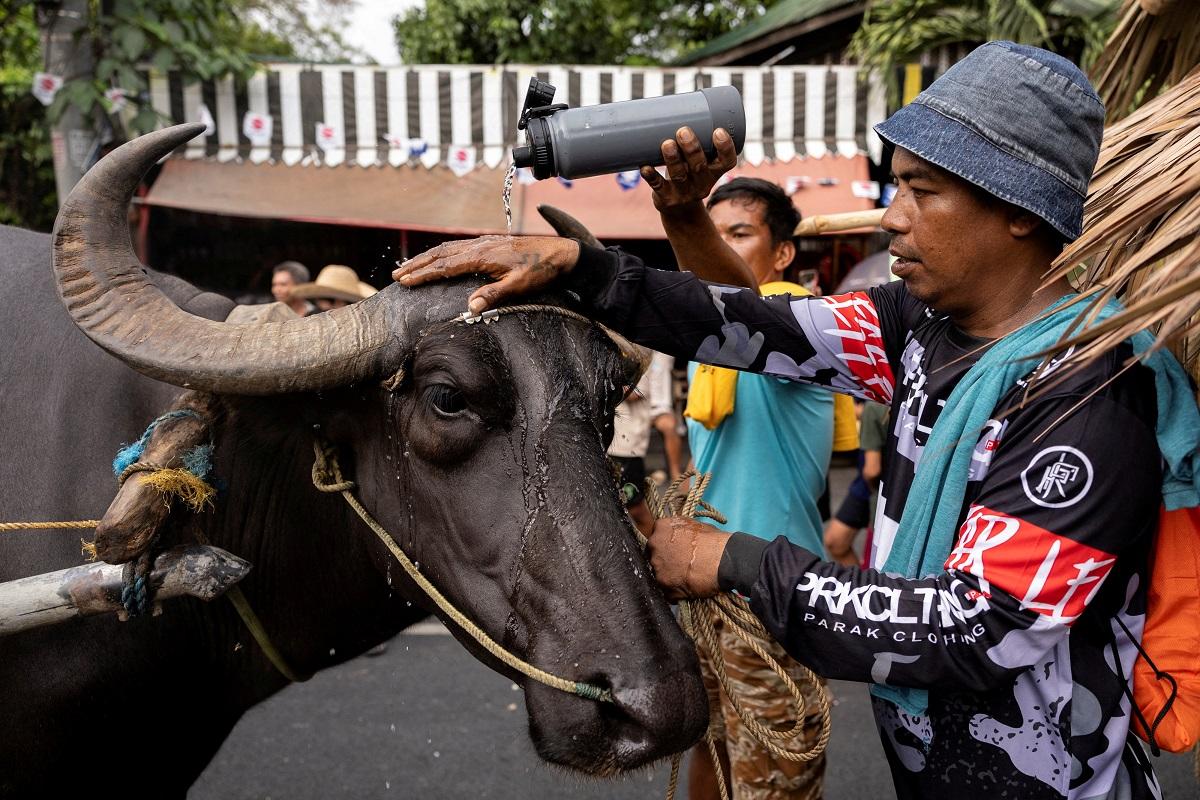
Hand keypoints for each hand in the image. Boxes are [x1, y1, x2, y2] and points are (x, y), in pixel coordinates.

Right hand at [393, 235, 580, 313]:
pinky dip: (442, 252)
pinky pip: (459, 246)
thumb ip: (494, 295)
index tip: (405, 282)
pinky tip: (440, 258)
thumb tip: (470, 307)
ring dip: (427, 257)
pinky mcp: (491, 243)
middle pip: (441, 254)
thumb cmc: (543, 271)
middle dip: (417, 264)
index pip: (446, 266)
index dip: (423, 274)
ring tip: (409, 266)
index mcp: (483, 256)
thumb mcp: (520, 286)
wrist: (562, 253)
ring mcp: (485, 243)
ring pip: (448, 248)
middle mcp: (480, 246)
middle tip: (396, 275)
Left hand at [641, 126, 737, 214]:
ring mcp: (684, 192)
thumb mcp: (696, 157)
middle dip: (692, 148)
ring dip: (672, 159)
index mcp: (715, 171)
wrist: (680, 210)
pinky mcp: (666, 199)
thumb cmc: (689, 172)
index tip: (718, 130)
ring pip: (679, 175)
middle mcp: (703, 183)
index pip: (727, 161)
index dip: (725, 147)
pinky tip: (644, 167)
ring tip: (666, 143)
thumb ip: (691, 132)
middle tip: (683, 130)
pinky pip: (658, 187)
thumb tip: (672, 100)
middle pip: (700, 165)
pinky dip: (651, 176)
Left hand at [645, 516, 730, 600]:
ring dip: (669, 577)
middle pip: (654, 556)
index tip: (673, 551)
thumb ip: (678, 531)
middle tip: (680, 565)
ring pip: (659, 575)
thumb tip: (678, 537)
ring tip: (686, 578)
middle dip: (665, 561)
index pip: (656, 538)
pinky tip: (687, 589)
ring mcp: (658, 566)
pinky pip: (666, 592)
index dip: (665, 546)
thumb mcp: (694, 525)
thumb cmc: (714, 541)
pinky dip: (675, 593)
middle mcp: (654, 545)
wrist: (724, 560)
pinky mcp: (664, 585)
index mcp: (661, 528)